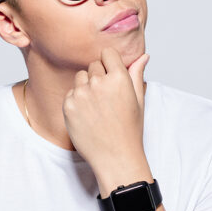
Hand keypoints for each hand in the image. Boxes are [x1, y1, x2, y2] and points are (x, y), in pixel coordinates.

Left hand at [62, 47, 149, 173]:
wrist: (115, 157)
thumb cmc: (129, 130)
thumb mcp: (138, 100)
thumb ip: (137, 74)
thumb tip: (144, 55)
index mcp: (119, 78)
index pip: (107, 53)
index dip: (110, 63)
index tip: (112, 76)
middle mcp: (99, 83)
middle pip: (93, 65)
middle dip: (99, 76)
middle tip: (107, 98)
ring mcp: (82, 94)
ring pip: (80, 77)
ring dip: (86, 86)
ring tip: (97, 106)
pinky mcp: (68, 106)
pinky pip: (70, 93)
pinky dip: (77, 100)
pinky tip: (87, 115)